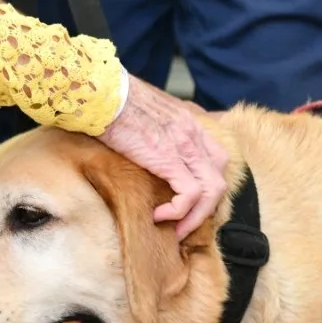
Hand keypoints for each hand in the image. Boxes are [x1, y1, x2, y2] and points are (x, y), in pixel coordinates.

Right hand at [99, 77, 229, 239]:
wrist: (102, 94)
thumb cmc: (113, 101)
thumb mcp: (146, 109)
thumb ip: (158, 124)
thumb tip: (147, 141)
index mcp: (189, 121)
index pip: (216, 158)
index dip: (206, 185)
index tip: (187, 203)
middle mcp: (193, 132)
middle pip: (219, 178)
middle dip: (205, 208)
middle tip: (183, 223)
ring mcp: (185, 145)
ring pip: (212, 191)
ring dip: (195, 216)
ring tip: (175, 229)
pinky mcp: (169, 158)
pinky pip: (189, 194)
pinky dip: (178, 212)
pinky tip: (158, 216)